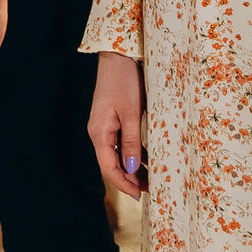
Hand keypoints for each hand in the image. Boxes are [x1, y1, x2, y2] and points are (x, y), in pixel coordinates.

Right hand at [87, 51, 146, 197]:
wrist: (118, 55)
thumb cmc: (124, 81)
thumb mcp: (131, 112)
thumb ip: (131, 141)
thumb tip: (132, 168)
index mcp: (99, 133)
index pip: (109, 168)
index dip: (123, 184)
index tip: (139, 196)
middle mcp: (99, 132)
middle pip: (112, 164)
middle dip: (130, 179)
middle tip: (150, 190)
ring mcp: (106, 126)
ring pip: (118, 154)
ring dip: (133, 168)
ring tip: (152, 179)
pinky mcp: (113, 119)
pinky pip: (122, 143)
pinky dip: (133, 153)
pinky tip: (147, 159)